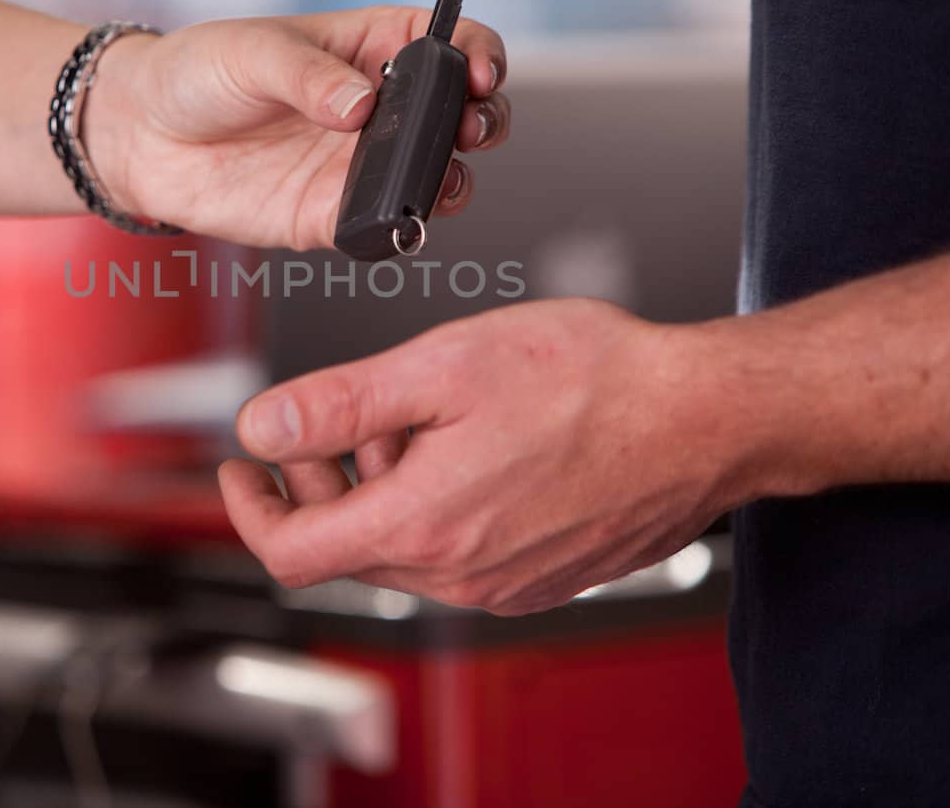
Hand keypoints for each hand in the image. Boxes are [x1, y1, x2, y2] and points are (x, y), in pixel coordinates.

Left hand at [85, 7, 509, 249]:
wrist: (138, 136)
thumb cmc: (196, 72)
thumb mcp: (250, 52)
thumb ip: (310, 76)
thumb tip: (362, 107)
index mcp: (370, 48)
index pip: (449, 42)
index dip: (479, 53)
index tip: (481, 73)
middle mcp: (379, 108)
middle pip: (461, 113)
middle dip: (485, 120)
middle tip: (472, 129)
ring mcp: (359, 164)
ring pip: (436, 175)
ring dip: (453, 179)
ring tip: (439, 180)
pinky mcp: (331, 215)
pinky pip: (383, 227)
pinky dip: (400, 228)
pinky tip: (396, 221)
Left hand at [219, 299, 775, 614]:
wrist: (707, 417)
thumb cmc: (596, 381)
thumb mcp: (443, 365)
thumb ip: (339, 404)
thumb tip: (262, 427)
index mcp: (424, 525)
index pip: (293, 552)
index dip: (251, 508)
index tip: (242, 469)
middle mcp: (460, 574)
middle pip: (345, 547)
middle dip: (321, 483)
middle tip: (335, 423)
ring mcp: (503, 584)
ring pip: (401, 549)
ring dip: (381, 490)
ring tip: (419, 420)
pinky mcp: (539, 576)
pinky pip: (456, 554)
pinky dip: (433, 507)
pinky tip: (467, 448)